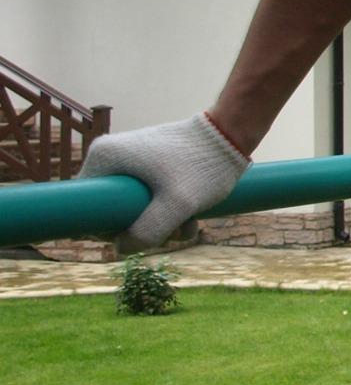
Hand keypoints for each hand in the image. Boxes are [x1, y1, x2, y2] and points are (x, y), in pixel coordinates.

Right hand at [78, 113, 249, 250]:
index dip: (105, 228)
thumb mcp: (177, 204)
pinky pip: (149, 199)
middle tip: (171, 229)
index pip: (84, 205)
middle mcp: (111, 156)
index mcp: (103, 157)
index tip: (134, 235)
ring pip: (134, 208)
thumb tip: (119, 249)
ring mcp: (131, 160)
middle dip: (142, 227)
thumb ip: (147, 231)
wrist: (232, 135)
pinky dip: (169, 212)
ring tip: (189, 221)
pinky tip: (192, 217)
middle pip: (112, 210)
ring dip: (161, 223)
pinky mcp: (150, 166)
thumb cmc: (203, 165)